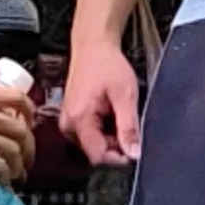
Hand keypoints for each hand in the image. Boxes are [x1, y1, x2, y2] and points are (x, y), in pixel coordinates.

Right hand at [0, 62, 34, 190]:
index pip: (16, 97)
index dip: (30, 112)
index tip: (29, 123)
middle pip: (20, 127)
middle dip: (28, 145)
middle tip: (26, 154)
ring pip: (14, 150)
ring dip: (20, 164)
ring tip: (17, 171)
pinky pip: (0, 167)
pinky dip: (7, 175)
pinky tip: (4, 179)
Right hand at [61, 28, 141, 166]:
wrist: (93, 46)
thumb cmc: (107, 64)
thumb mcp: (125, 96)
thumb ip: (129, 127)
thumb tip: (134, 154)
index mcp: (79, 120)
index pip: (98, 157)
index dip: (119, 158)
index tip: (135, 149)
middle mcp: (69, 125)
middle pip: (97, 152)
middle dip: (116, 145)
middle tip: (129, 123)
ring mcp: (69, 123)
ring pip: (95, 145)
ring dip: (111, 137)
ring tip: (119, 113)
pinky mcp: (72, 119)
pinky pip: (91, 135)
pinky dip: (105, 129)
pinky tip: (111, 112)